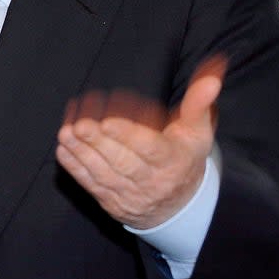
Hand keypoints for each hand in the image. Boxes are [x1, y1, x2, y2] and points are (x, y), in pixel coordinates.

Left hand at [56, 55, 224, 228]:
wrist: (179, 206)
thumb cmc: (184, 158)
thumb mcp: (197, 131)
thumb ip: (199, 102)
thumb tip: (213, 73)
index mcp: (174, 160)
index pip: (150, 149)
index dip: (128, 136)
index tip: (108, 121)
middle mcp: (152, 180)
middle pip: (123, 162)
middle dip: (99, 143)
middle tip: (80, 125)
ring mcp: (130, 194)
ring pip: (104, 174)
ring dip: (82, 153)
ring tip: (67, 133)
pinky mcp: (112, 201)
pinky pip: (92, 185)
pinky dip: (76, 168)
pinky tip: (64, 149)